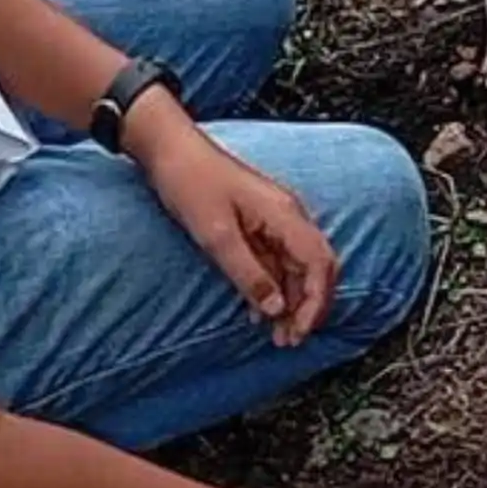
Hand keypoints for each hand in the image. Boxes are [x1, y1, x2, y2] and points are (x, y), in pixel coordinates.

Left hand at [136, 118, 336, 343]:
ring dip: (289, 302)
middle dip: (307, 307)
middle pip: (314, 269)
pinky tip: (258, 311)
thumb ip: (248, 273)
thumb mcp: (215, 234)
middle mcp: (286, 216)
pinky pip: (273, 261)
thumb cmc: (189, 181)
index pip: (319, 265)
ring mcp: (272, 219)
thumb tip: (276, 308)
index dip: (316, 302)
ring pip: (294, 268)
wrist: (167, 148)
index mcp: (285, 215)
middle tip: (289, 340)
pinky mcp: (254, 223)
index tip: (300, 331)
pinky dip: (270, 287)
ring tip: (276, 335)